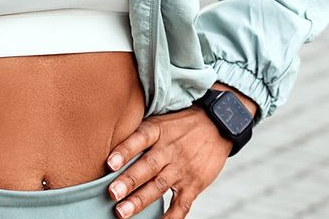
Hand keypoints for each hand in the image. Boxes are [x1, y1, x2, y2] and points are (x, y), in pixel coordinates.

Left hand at [102, 87, 251, 218]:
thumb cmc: (181, 124)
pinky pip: (181, 204)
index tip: (109, 163)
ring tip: (122, 211)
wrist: (218, 125)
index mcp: (158, 131)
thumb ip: (139, 133)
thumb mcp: (160, 120)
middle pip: (147, 166)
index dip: (124, 151)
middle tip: (112, 193)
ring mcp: (182, 168)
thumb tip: (109, 146)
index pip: (139, 139)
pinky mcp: (194, 184)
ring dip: (140, 200)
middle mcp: (169, 150)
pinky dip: (170, 217)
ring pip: (159, 186)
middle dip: (129, 181)